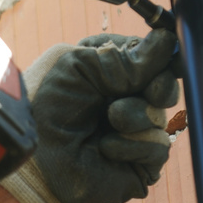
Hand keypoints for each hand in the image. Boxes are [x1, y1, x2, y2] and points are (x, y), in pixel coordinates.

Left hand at [1, 29, 179, 202]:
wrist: (36, 158)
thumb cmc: (47, 106)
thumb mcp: (81, 67)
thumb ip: (125, 57)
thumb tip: (167, 40)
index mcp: (106, 70)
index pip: (148, 57)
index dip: (159, 57)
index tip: (162, 57)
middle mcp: (121, 98)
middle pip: (165, 84)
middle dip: (161, 85)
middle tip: (150, 91)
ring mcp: (131, 130)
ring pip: (160, 115)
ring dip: (136, 114)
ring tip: (110, 119)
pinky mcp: (138, 162)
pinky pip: (158, 147)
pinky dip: (132, 145)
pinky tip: (105, 148)